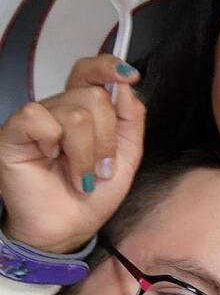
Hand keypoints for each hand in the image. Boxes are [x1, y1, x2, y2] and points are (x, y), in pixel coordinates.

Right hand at [0, 57, 143, 252]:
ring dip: (87, 153)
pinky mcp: (14, 133)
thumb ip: (130, 119)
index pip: (90, 70)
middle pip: (94, 96)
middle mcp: (59, 108)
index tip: (130, 76)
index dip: (109, 67)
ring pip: (76, 113)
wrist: (69, 228)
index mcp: (84, 109)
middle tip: (100, 168)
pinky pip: (39, 118)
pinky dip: (55, 144)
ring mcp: (36, 119)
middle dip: (107, 138)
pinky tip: (50, 160)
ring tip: (80, 175)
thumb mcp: (126, 156)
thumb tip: (125, 86)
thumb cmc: (92, 195)